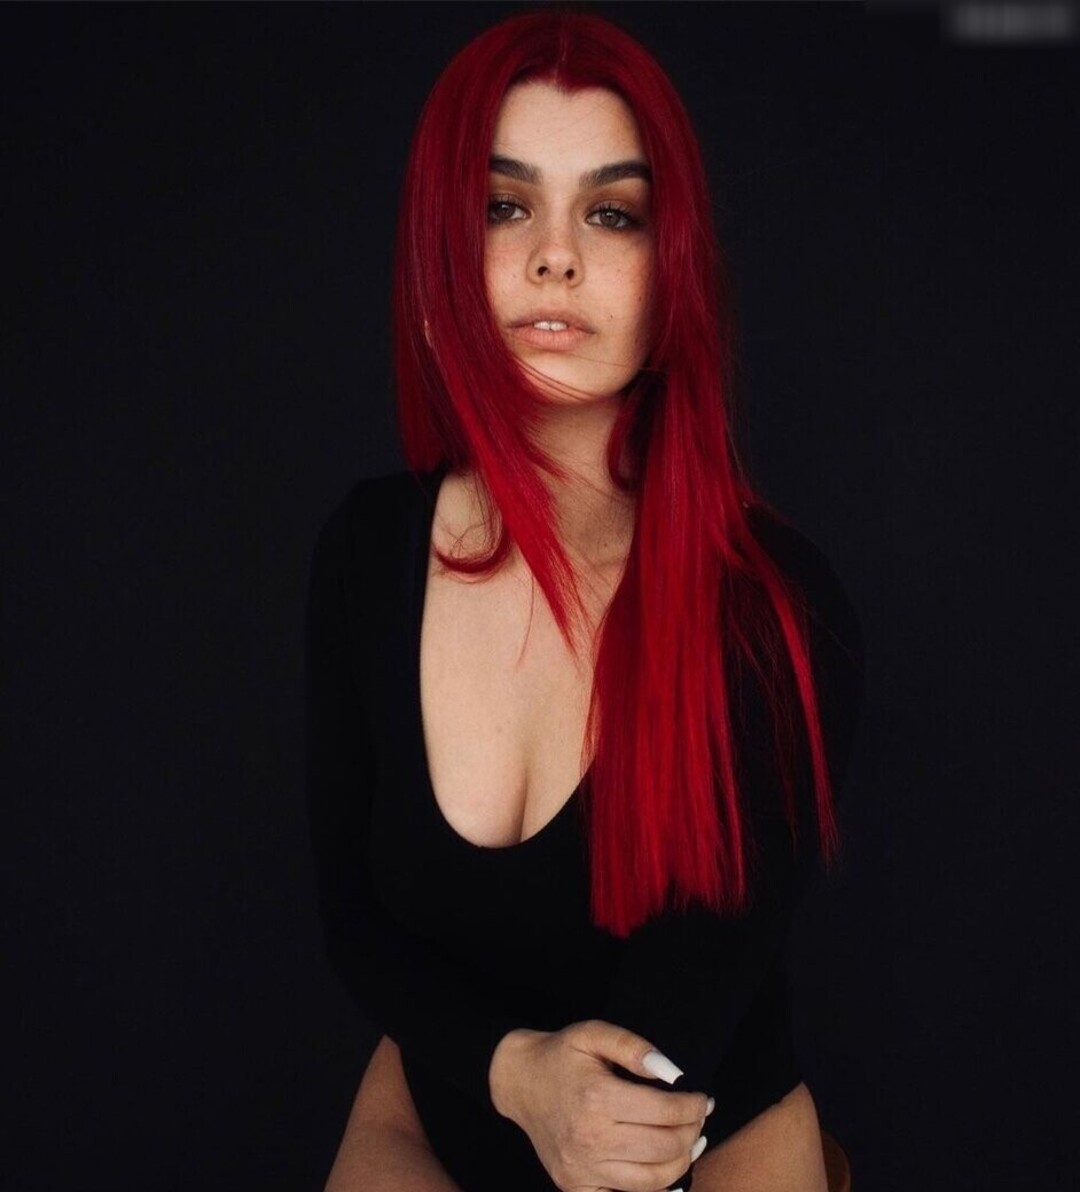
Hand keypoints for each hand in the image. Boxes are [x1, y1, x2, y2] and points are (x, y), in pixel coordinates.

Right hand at [489, 1020, 710, 1191]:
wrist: (519, 1081)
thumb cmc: (561, 1055)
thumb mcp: (593, 1033)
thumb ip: (634, 1047)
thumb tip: (673, 1073)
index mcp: (597, 1098)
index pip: (666, 1112)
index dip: (694, 1106)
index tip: (703, 1099)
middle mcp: (589, 1139)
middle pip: (664, 1148)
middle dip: (693, 1132)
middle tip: (698, 1117)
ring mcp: (582, 1169)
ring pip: (652, 1180)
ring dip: (681, 1160)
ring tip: (689, 1140)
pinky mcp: (576, 1186)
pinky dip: (655, 1191)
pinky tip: (667, 1172)